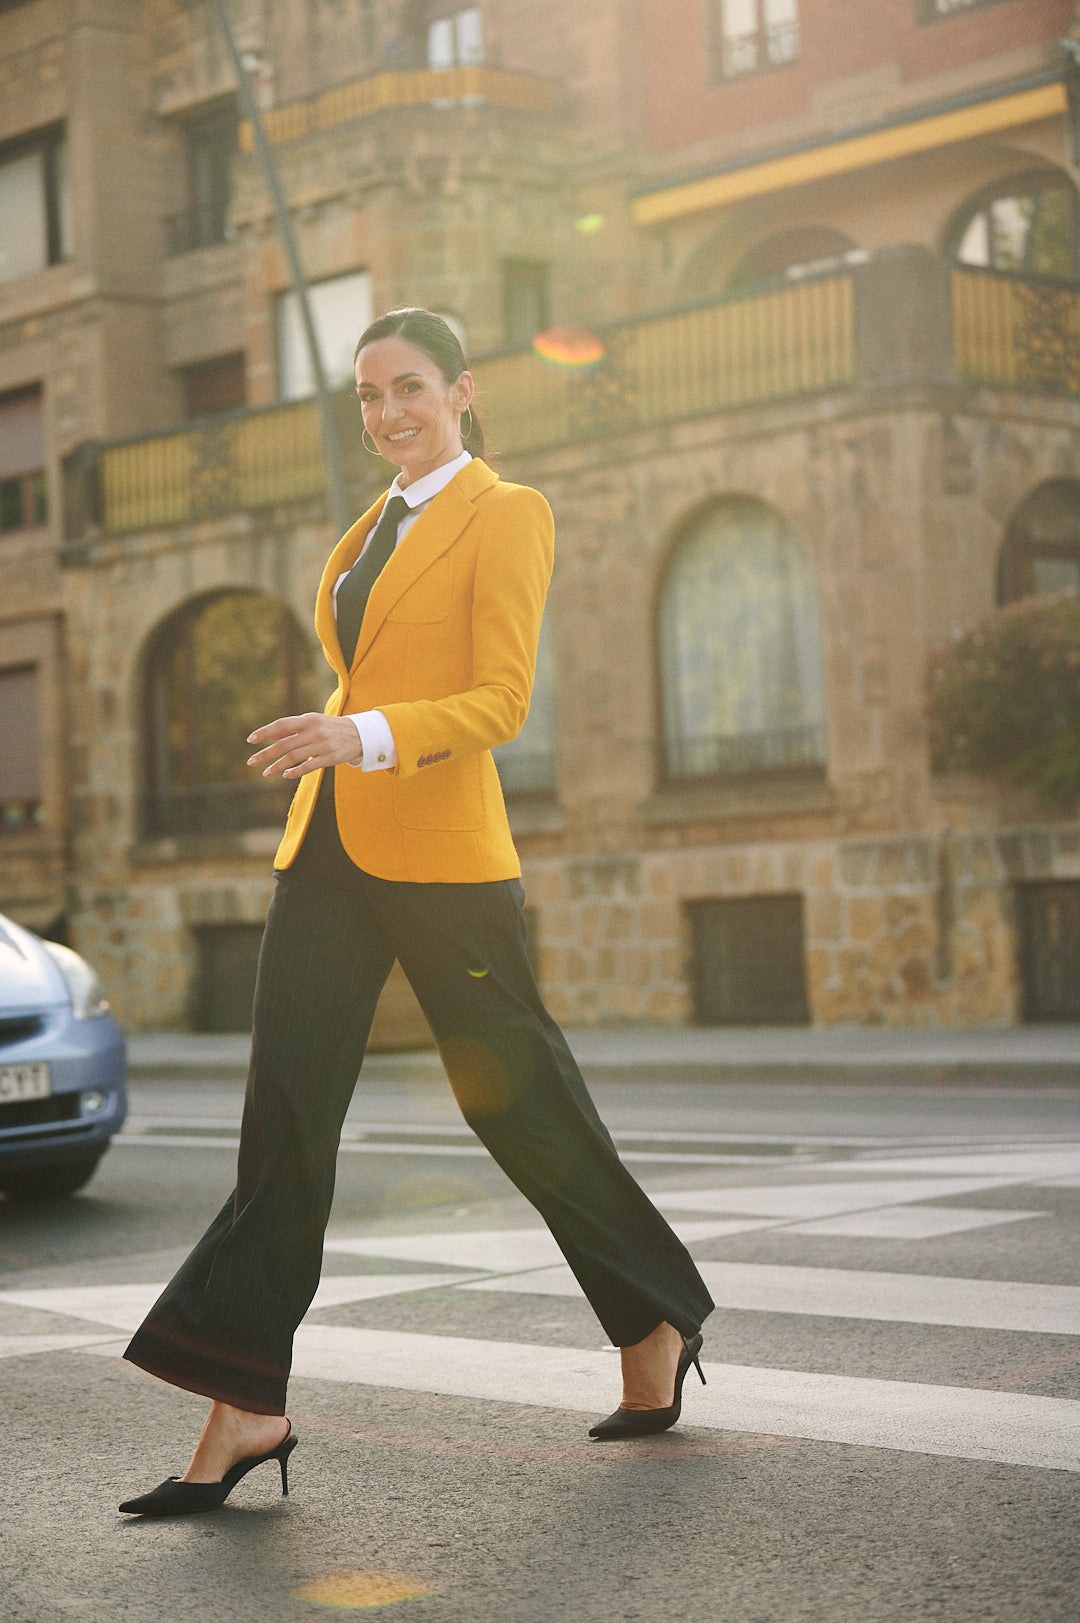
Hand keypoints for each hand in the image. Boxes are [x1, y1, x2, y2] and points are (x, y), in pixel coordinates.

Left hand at [247, 714, 363, 778]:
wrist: (360, 734)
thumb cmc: (330, 728)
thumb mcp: (313, 722)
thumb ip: (293, 729)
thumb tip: (270, 734)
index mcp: (308, 719)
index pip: (282, 725)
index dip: (265, 732)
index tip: (250, 740)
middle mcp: (314, 731)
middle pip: (285, 743)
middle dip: (266, 754)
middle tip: (251, 762)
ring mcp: (323, 745)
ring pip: (294, 757)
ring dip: (277, 766)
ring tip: (266, 773)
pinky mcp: (330, 757)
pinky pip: (309, 766)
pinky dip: (295, 772)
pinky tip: (285, 775)